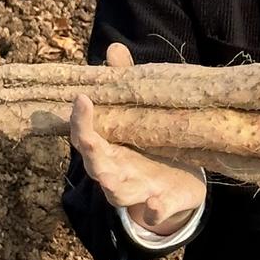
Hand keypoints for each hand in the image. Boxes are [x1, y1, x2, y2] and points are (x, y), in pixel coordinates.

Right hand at [70, 42, 205, 236]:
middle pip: (97, 166)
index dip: (80, 120)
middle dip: (91, 153)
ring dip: (115, 186)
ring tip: (111, 178)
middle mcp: (116, 171)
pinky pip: (155, 212)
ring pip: (119, 193)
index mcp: (108, 147)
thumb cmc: (149, 140)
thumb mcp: (139, 111)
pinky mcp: (162, 204)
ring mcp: (137, 190)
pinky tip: (156, 204)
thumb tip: (114, 48)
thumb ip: (126, 81)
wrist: (180, 181)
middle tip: (87, 139)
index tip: (81, 98)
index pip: (85, 136)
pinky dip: (155, 210)